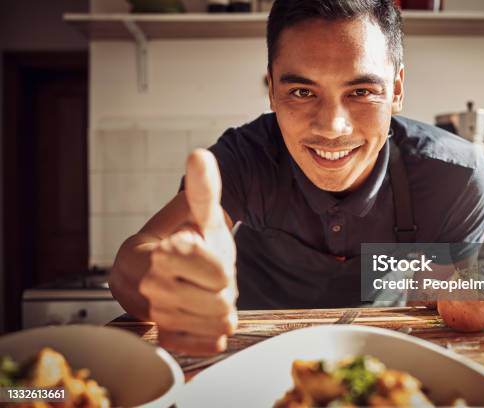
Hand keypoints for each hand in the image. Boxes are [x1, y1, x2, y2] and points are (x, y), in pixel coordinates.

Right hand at [139, 149, 237, 355]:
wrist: (156, 269)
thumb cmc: (185, 239)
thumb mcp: (198, 213)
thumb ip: (203, 188)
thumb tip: (200, 154)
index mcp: (159, 254)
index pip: (220, 275)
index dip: (221, 269)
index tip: (205, 260)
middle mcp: (150, 287)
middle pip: (221, 303)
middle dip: (223, 291)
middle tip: (206, 280)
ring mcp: (154, 315)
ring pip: (218, 324)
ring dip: (219, 309)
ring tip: (202, 293)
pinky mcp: (161, 337)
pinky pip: (205, 343)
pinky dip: (211, 332)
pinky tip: (200, 317)